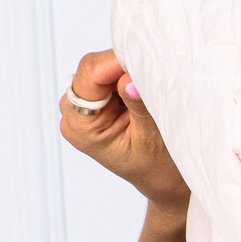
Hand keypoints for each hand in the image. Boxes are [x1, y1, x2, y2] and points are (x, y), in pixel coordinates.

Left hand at [59, 49, 189, 213]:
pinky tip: (144, 93)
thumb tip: (129, 79)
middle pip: (95, 67)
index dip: (116, 61)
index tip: (147, 59)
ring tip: (150, 94)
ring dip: (128, 73)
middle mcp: (75, 113)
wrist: (165, 182)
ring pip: (104, 68)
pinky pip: (111, 74)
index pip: (90, 74)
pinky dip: (129, 77)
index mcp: (81, 126)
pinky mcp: (97, 100)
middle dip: (124, 68)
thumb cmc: (160, 169)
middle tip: (154, 81)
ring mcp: (85, 106)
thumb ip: (139, 106)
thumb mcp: (152, 139)